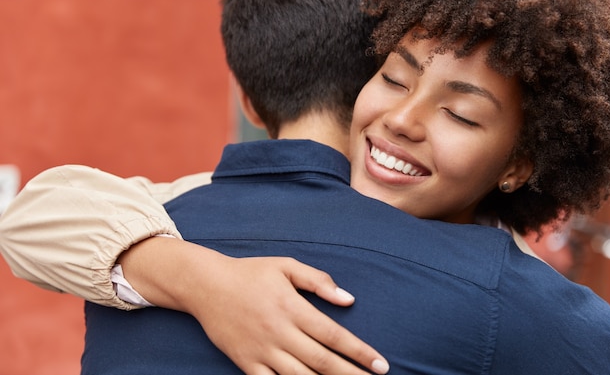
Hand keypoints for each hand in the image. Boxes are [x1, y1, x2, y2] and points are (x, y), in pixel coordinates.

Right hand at [120, 238, 388, 374]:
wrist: (205, 285)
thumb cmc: (250, 273)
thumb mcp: (285, 266)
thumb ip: (317, 280)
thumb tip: (348, 299)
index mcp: (293, 307)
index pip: (334, 335)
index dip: (360, 352)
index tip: (381, 364)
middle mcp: (280, 332)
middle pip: (322, 362)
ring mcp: (262, 351)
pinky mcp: (246, 363)